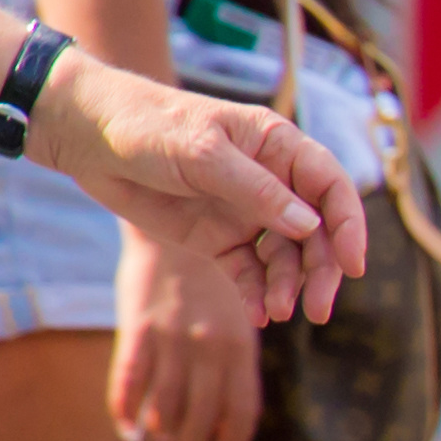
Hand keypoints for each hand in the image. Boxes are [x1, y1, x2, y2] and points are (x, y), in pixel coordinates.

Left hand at [29, 59, 364, 324]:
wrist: (86, 137)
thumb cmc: (146, 126)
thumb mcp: (203, 153)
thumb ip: (258, 191)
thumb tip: (309, 227)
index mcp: (277, 148)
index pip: (331, 189)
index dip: (349, 227)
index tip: (353, 266)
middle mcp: (271, 183)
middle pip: (316, 234)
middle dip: (321, 272)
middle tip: (317, 309)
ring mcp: (247, 214)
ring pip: (287, 259)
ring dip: (289, 287)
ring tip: (280, 311)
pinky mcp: (220, 240)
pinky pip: (251, 274)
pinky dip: (258, 295)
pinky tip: (261, 314)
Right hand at [112, 230, 264, 440]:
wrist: (174, 230)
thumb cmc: (213, 275)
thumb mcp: (240, 313)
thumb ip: (237, 354)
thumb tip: (229, 402)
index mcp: (241, 345)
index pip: (242, 408)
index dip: (233, 439)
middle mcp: (208, 347)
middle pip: (202, 412)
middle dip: (195, 439)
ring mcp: (171, 339)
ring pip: (166, 402)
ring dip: (164, 428)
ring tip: (164, 439)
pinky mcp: (137, 328)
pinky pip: (129, 380)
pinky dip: (125, 410)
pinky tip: (128, 429)